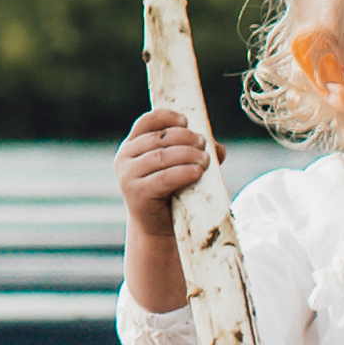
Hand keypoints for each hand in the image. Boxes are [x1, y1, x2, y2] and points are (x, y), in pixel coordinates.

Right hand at [115, 105, 221, 229]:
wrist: (159, 227)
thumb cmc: (171, 193)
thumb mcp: (180, 168)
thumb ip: (196, 154)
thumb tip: (219, 148)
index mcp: (132, 146)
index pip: (146, 122)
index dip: (166, 117)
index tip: (186, 121)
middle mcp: (125, 158)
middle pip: (158, 139)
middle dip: (184, 138)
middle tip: (203, 144)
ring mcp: (127, 176)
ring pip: (161, 156)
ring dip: (187, 155)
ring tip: (205, 160)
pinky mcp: (136, 193)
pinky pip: (164, 178)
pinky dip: (183, 173)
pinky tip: (197, 172)